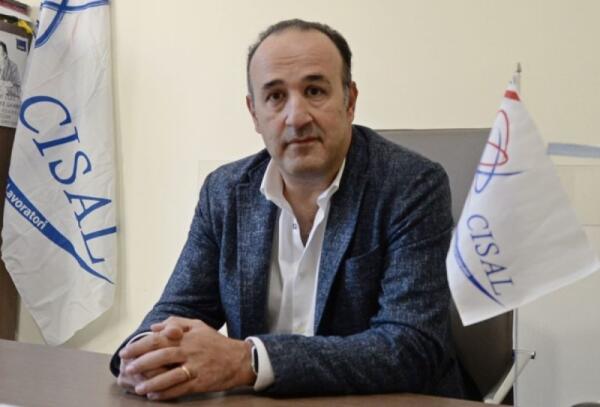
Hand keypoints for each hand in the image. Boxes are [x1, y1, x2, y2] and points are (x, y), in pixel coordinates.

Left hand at [124, 317, 255, 399]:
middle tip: (128, 370)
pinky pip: (181, 388)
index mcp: (187, 336)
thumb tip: (154, 327)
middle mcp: (190, 350)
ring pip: (170, 374)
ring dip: (152, 382)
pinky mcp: (201, 382)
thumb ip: (176, 323)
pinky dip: (166, 393)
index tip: (126, 352)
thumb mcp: (199, 326)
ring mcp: (196, 367)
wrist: (240, 359)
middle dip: (142, 363)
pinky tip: (154, 396)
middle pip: (162, 356)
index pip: (159, 339)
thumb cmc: (217, 342)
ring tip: (138, 388)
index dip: (140, 345)